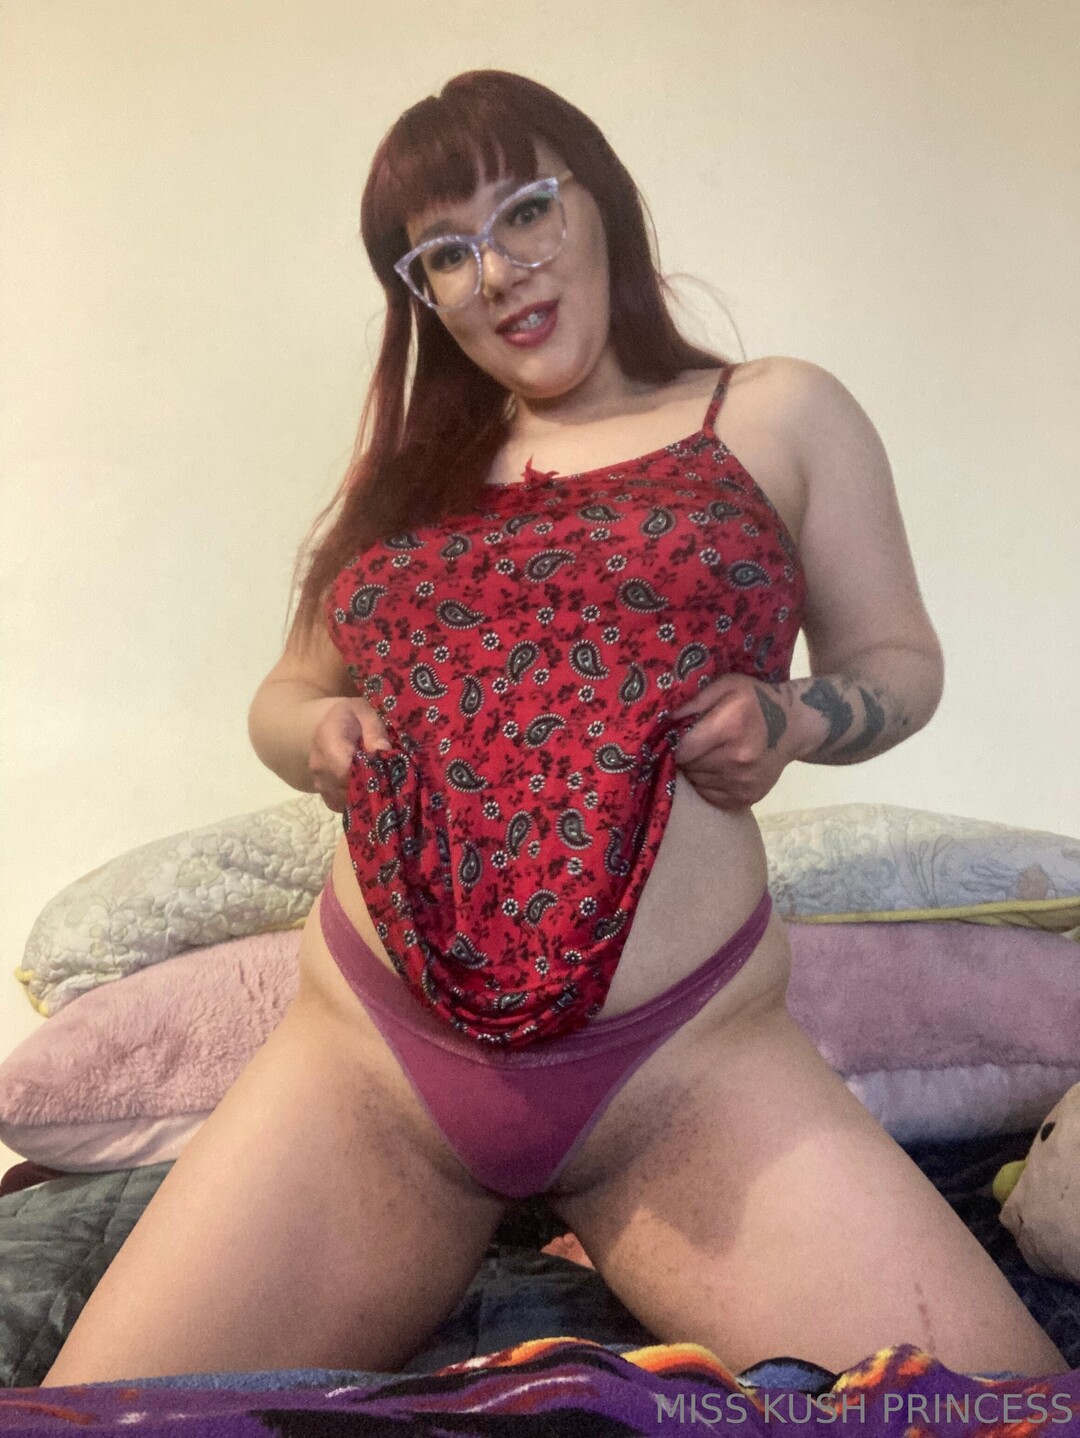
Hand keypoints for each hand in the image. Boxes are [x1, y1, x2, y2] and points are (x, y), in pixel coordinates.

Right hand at [309, 697, 390, 812]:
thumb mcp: (364, 712)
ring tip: (381, 780)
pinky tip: (370, 787)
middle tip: (390, 776)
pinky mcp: (327, 798)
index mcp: (328, 743)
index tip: (388, 768)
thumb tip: (383, 751)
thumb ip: (375, 730)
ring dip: (369, 794)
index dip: (371, 772)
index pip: (348, 769)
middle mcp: (319, 768)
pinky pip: (347, 806)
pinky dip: (361, 800)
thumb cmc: (350, 717)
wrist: (326, 727)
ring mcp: (321, 785)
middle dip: (375, 785)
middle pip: (351, 788)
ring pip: (351, 801)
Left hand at [672, 674, 798, 811]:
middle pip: (689, 767)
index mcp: (731, 727)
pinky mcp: (747, 798)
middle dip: (685, 756)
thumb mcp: (728, 685)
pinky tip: (719, 768)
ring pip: (697, 782)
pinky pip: (709, 795)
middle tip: (694, 743)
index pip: (682, 748)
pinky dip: (708, 783)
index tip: (675, 736)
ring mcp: (744, 782)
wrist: (793, 726)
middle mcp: (738, 758)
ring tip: (709, 753)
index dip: (674, 743)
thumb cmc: (754, 701)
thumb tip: (665, 719)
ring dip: (696, 770)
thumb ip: (695, 699)